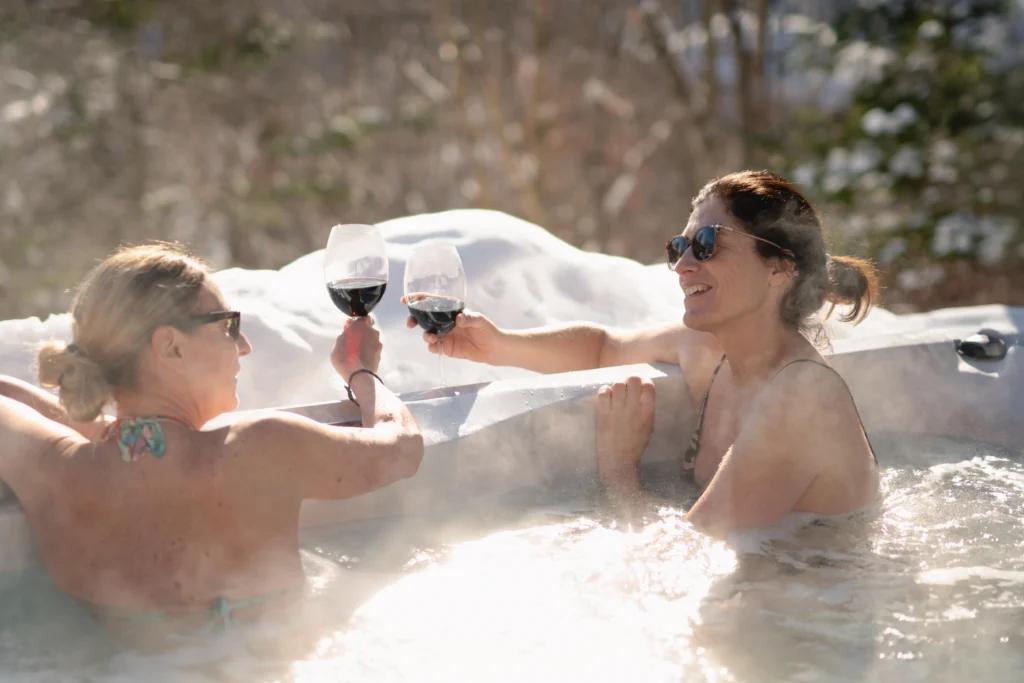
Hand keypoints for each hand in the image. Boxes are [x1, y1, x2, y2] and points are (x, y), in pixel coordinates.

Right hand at [331, 316, 381, 378]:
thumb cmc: (344, 356)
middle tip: (352, 339)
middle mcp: (373, 331)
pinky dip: (369, 351)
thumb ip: (346, 331)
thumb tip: (349, 326)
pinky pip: (373, 349)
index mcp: (362, 324)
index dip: (357, 322)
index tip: (351, 327)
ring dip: (365, 342)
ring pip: (371, 339)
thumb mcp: (339, 341)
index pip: (364, 317)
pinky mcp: (380, 353)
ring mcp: (378, 343)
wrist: (358, 374)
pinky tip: (361, 357)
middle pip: (368, 328)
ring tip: (355, 351)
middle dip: (361, 332)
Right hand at [402, 299, 499, 363]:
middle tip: (410, 322)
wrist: (493, 348)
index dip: (419, 299)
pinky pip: (434, 347)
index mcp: (451, 310)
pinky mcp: (446, 347)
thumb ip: (469, 318)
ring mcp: (444, 335)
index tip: (406, 300)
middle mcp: (445, 322)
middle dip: (414, 319)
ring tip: (431, 337)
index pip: (432, 302)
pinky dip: (431, 346)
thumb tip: (458, 319)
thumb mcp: (479, 320)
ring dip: (425, 334)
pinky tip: (434, 345)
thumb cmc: (487, 329)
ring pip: (427, 332)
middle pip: (424, 318)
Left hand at [596, 376, 655, 490]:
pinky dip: (605, 390)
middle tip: (628, 385)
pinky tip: (607, 395)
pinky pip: (603, 393)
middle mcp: (633, 408)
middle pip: (633, 380)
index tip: (641, 383)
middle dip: (631, 380)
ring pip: (618, 384)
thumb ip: (647, 409)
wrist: (618, 460)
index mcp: (648, 412)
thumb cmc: (636, 445)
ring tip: (617, 391)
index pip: (648, 386)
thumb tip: (642, 392)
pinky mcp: (603, 414)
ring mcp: (617, 410)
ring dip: (618, 385)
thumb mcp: (649, 427)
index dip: (644, 381)